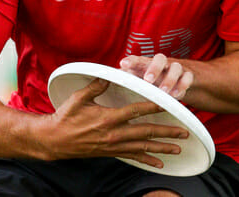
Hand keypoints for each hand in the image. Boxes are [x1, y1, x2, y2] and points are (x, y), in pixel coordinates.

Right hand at [44, 77, 188, 168]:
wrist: (54, 140)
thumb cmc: (65, 117)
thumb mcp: (78, 98)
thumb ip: (95, 86)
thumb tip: (108, 74)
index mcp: (108, 118)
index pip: (136, 111)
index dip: (154, 107)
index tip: (169, 104)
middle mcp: (114, 134)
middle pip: (146, 132)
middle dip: (167, 132)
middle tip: (184, 132)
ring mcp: (113, 146)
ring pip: (143, 147)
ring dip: (162, 148)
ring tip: (178, 148)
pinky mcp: (111, 153)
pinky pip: (133, 157)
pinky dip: (147, 160)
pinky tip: (160, 163)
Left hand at [119, 53, 192, 99]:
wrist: (179, 79)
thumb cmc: (151, 82)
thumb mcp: (138, 81)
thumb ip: (125, 82)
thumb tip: (101, 86)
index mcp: (146, 64)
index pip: (137, 59)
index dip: (130, 61)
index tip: (122, 65)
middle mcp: (161, 63)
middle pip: (159, 58)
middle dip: (153, 68)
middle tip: (147, 80)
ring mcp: (175, 68)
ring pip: (175, 67)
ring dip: (169, 79)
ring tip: (164, 92)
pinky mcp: (188, 76)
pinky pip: (188, 77)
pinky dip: (183, 85)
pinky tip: (176, 96)